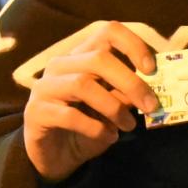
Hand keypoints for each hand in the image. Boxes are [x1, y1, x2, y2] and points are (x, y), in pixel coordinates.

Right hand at [23, 22, 158, 180]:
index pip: (108, 31)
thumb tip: (151, 90)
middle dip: (130, 82)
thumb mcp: (114, 106)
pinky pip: (69, 115)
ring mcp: (45, 86)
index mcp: (82, 55)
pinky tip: (108, 137)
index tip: (151, 69)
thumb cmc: (88, 125)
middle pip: (98, 58)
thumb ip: (127, 93)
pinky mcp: (35, 112)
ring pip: (83, 84)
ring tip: (129, 125)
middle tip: (150, 105)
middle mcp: (61, 64)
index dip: (133, 45)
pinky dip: (95, 128)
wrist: (55, 156)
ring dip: (114, 107)